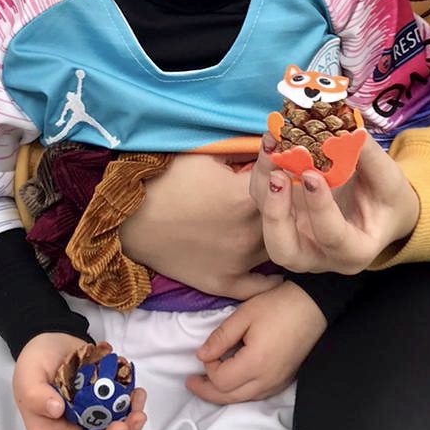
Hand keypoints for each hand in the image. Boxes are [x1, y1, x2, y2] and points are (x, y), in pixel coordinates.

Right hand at [12, 333, 146, 429]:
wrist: (54, 343)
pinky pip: (122, 417)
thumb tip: (56, 409)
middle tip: (122, 425)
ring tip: (138, 412)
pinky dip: (133, 410)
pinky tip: (138, 394)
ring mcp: (90, 423)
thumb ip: (35, 394)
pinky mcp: (105, 409)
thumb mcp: (27, 375)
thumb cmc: (35, 363)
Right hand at [120, 153, 279, 300]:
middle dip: (294, 205)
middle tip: (302, 197)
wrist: (128, 219)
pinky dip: (272, 278)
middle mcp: (250, 233)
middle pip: (289, 219)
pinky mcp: (224, 282)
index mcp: (247, 197)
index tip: (294, 162)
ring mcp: (239, 261)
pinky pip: (260, 286)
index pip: (284, 179)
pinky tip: (278, 268)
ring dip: (285, 237)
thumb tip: (270, 144)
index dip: (290, 170)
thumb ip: (243, 151)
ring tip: (292, 226)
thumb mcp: (205, 156)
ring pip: (280, 250)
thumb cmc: (165, 181)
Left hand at [186, 283, 326, 405]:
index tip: (207, 351)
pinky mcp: (285, 380)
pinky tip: (233, 382)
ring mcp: (278, 383)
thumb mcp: (244, 315)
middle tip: (190, 382)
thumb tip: (201, 356)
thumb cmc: (278, 306)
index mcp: (255, 364)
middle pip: (229, 398)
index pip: (221, 380)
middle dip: (207, 391)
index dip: (207, 368)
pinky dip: (240, 392)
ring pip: (243, 399)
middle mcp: (266, 380)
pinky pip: (257, 395)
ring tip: (207, 384)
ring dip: (223, 394)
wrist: (313, 305)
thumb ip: (220, 337)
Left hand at [250, 132, 419, 273]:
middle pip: (285, 251)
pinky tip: (272, 144)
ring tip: (272, 148)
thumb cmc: (386, 198)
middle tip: (278, 175)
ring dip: (264, 187)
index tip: (311, 174)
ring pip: (267, 224)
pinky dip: (263, 174)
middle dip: (276, 214)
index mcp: (355, 252)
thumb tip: (350, 130)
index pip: (332, 237)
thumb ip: (369, 157)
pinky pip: (265, 201)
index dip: (319, 208)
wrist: (378, 209)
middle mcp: (320, 255)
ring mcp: (298, 241)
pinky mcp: (284, 220)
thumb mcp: (389, 179)